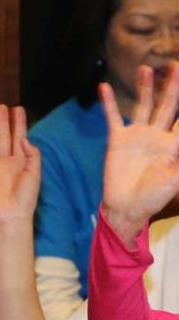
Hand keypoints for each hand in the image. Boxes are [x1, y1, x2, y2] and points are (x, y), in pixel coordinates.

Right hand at [0, 105, 40, 224]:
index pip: (19, 137)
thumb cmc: (26, 197)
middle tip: (3, 105)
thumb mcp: (35, 174)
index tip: (17, 109)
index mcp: (21, 160)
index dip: (19, 123)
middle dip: (3, 120)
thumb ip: (33, 156)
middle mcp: (7, 159)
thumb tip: (26, 139)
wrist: (11, 214)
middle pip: (4, 135)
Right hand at [100, 62, 178, 242]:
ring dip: (144, 88)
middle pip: (167, 106)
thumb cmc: (154, 197)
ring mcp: (138, 136)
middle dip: (173, 87)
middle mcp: (158, 136)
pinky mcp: (118, 140)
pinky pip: (113, 118)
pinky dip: (109, 103)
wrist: (128, 207)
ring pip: (143, 106)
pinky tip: (104, 86)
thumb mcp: (175, 180)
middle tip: (178, 65)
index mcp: (174, 146)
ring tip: (147, 68)